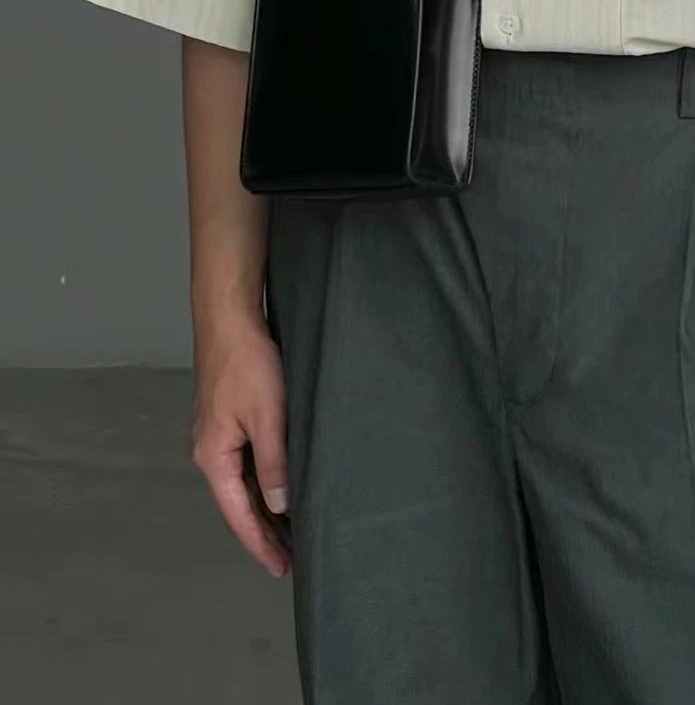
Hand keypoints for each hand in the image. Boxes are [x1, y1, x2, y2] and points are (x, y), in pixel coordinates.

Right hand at [189, 310, 291, 578]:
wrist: (230, 318)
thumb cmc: (248, 364)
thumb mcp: (268, 417)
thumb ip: (275, 464)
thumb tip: (280, 506)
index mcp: (213, 457)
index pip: (239, 514)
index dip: (261, 543)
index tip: (282, 568)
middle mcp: (209, 451)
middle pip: (238, 504)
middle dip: (264, 532)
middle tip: (293, 558)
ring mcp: (216, 435)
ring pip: (243, 484)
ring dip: (265, 508)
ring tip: (292, 531)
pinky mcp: (228, 419)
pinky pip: (246, 463)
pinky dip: (263, 482)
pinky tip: (281, 487)